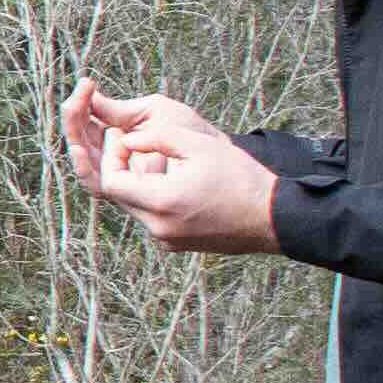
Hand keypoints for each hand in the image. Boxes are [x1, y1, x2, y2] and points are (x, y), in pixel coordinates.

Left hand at [68, 86, 287, 256]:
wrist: (272, 218)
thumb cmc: (240, 177)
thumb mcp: (199, 145)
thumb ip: (157, 137)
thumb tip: (127, 140)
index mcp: (161, 202)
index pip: (111, 182)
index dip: (111, 157)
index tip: (122, 138)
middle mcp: (158, 227)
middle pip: (119, 196)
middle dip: (120, 167)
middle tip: (128, 142)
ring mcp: (167, 240)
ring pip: (134, 207)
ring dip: (136, 183)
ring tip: (150, 158)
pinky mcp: (176, 245)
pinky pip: (151, 219)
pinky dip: (151, 198)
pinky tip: (169, 179)